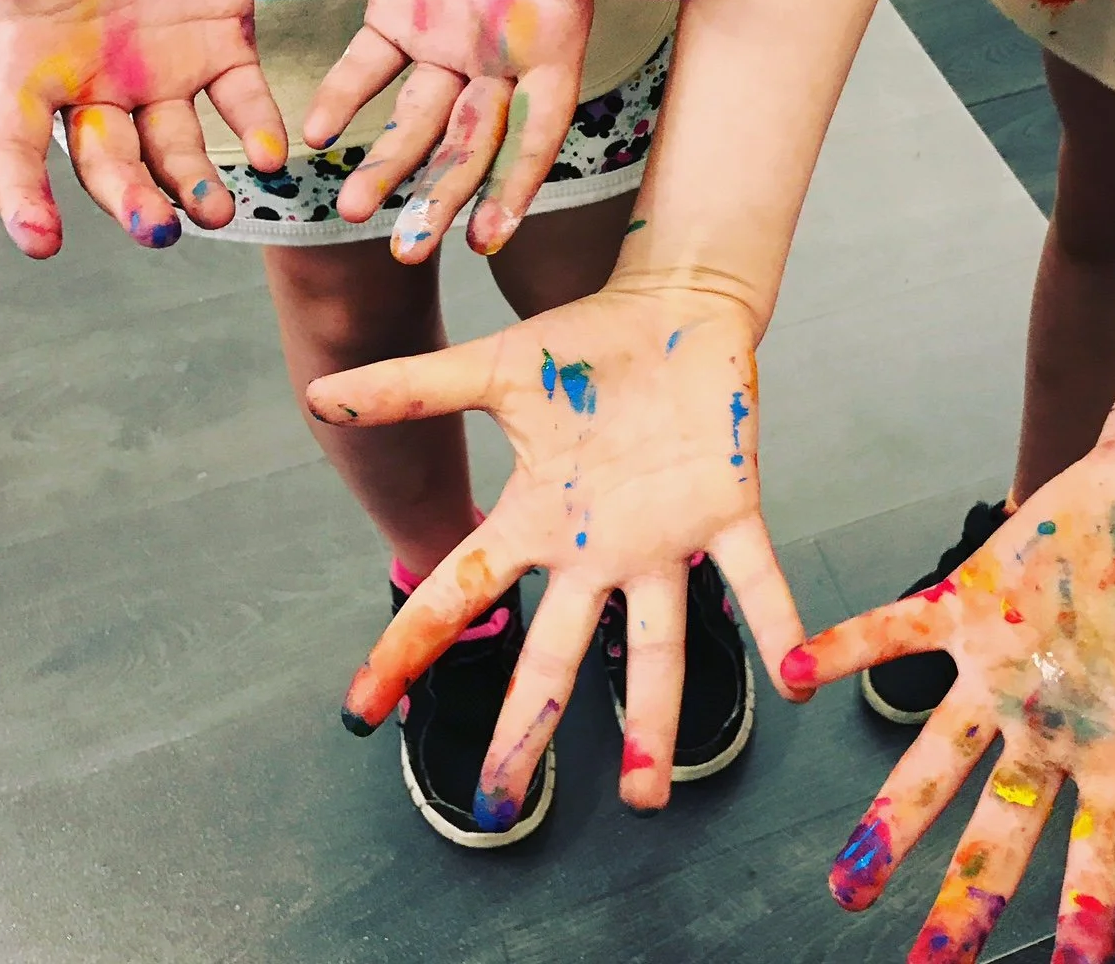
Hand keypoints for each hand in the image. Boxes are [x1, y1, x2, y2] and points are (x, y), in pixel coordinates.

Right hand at [0, 0, 284, 256]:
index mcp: (33, 61)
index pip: (19, 143)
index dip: (25, 194)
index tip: (41, 240)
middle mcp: (99, 81)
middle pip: (112, 161)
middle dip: (132, 201)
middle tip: (158, 231)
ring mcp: (164, 70)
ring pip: (179, 147)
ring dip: (197, 185)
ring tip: (219, 212)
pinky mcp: (224, 46)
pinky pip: (243, 102)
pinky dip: (259, 130)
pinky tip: (272, 155)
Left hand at [304, 0, 716, 262]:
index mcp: (552, 41)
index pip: (535, 129)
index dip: (514, 184)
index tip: (489, 237)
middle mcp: (501, 54)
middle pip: (470, 142)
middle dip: (441, 195)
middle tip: (411, 248)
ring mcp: (449, 37)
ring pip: (415, 118)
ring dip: (387, 163)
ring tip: (351, 208)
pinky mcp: (399, 8)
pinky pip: (368, 66)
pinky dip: (344, 97)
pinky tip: (315, 132)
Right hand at [306, 284, 805, 823]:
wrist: (671, 308)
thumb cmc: (584, 345)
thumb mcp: (494, 370)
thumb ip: (416, 389)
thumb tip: (320, 396)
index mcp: (538, 519)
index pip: (461, 593)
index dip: (408, 649)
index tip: (360, 712)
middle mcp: (598, 548)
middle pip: (555, 652)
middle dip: (527, 730)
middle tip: (497, 807)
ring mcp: (666, 537)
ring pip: (658, 641)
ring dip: (654, 715)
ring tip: (644, 796)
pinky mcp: (729, 507)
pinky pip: (753, 576)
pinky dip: (774, 624)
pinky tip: (794, 678)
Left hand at [782, 437, 1114, 963]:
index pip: (1097, 861)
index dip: (1080, 925)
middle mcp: (1048, 726)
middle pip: (999, 832)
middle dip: (962, 900)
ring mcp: (1001, 669)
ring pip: (936, 756)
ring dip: (891, 815)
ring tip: (846, 880)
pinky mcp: (968, 604)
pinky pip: (896, 634)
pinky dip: (846, 650)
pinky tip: (793, 672)